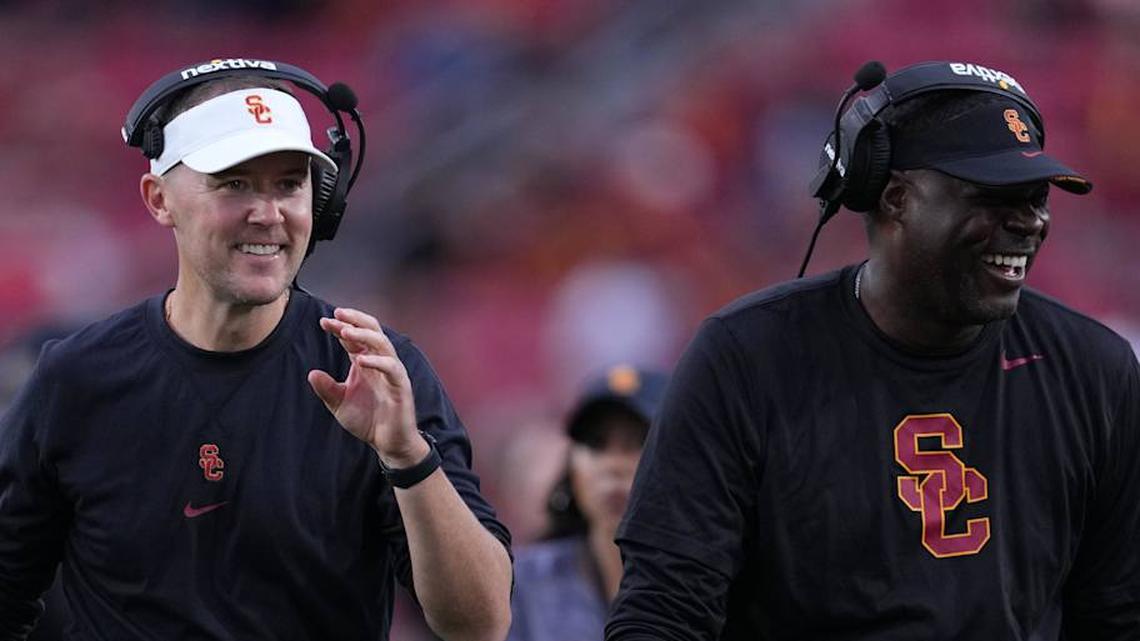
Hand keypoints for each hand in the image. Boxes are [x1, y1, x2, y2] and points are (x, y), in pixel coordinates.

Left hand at [307, 308, 427, 466]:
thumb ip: (327, 389)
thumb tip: (311, 374)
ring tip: (346, 332)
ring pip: (382, 344)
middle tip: (338, 313)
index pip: (353, 338)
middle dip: (355, 320)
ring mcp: (392, 372)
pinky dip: (377, 361)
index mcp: (365, 363)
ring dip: (364, 335)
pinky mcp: (401, 386)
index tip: (323, 322)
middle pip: (372, 330)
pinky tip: (360, 360)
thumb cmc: (368, 420)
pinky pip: (392, 367)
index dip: (340, 327)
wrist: (388, 442)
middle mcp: (379, 362)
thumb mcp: (340, 404)